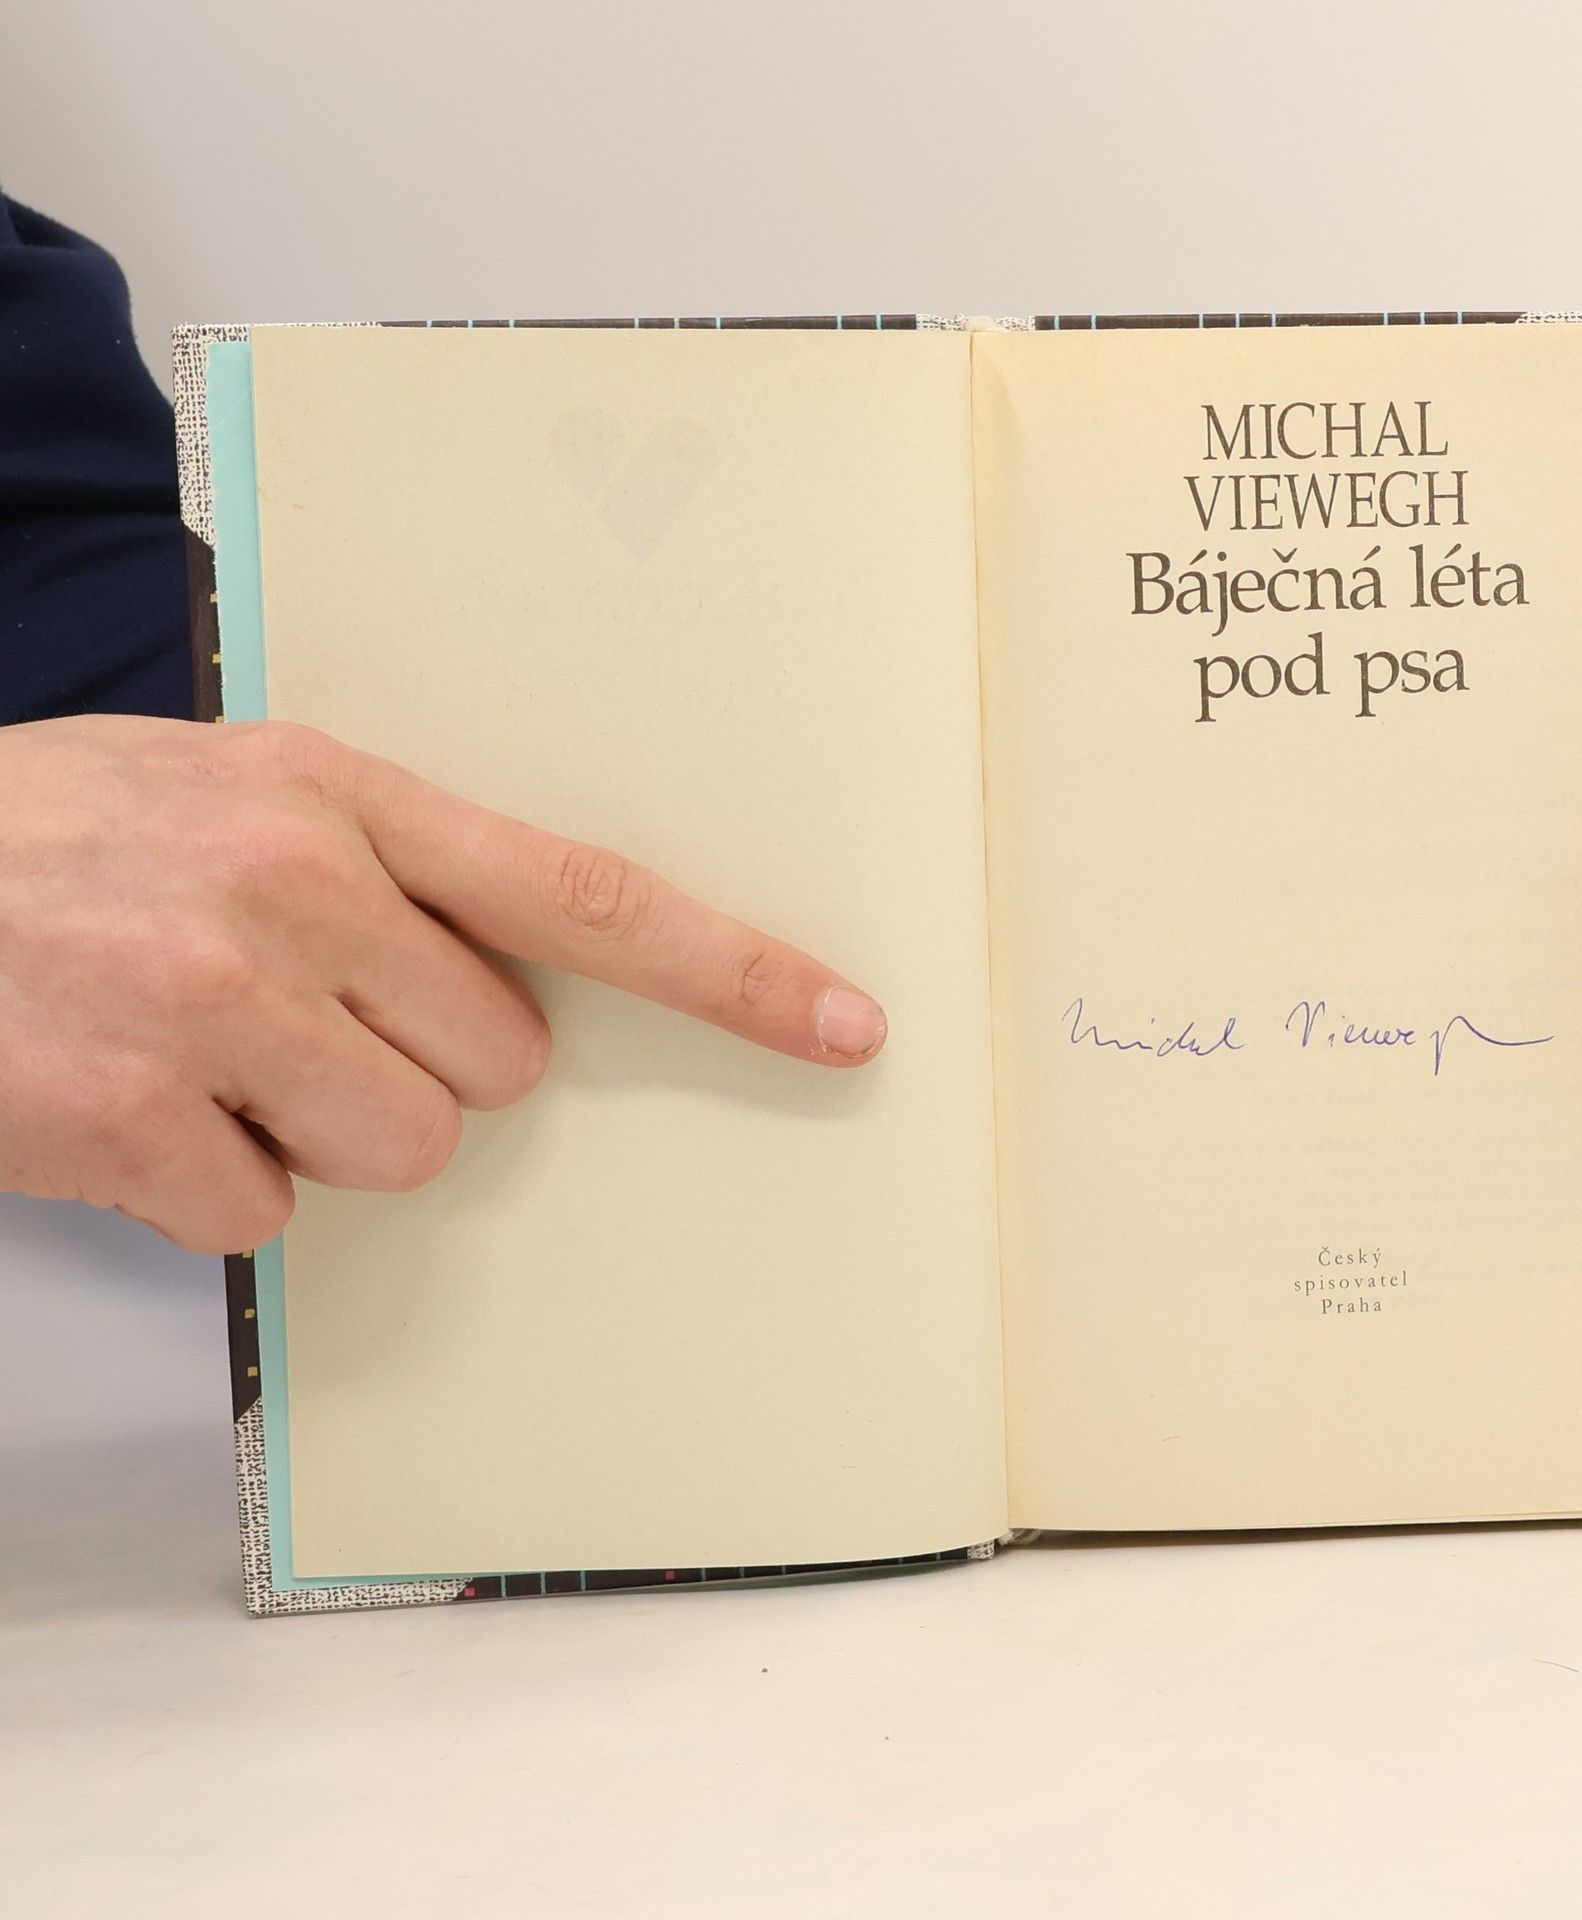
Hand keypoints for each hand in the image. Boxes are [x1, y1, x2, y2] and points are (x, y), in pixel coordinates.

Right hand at [0, 716, 887, 1251]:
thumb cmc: (47, 842)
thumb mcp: (226, 795)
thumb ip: (381, 871)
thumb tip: (507, 982)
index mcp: (335, 793)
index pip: (585, 893)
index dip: (731, 970)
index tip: (840, 1021)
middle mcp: (291, 884)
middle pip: (500, 1062)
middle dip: (418, 1066)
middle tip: (292, 1018)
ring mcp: (212, 999)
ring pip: (406, 1149)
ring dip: (319, 1135)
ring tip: (205, 1058)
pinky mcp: (133, 1113)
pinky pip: (270, 1217)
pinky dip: (210, 1191)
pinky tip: (130, 1109)